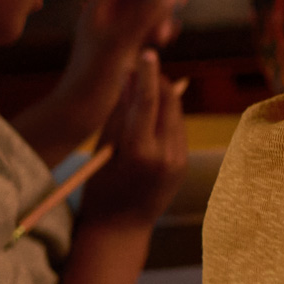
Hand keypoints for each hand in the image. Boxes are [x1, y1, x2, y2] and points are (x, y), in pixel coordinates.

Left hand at [17, 0, 189, 164]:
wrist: (78, 112)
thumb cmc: (93, 78)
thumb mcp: (121, 43)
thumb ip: (145, 14)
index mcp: (98, 8)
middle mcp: (105, 16)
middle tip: (181, 2)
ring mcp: (115, 31)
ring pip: (145, 9)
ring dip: (162, 14)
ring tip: (166, 32)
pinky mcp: (124, 48)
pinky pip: (146, 27)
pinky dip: (159, 29)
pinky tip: (165, 40)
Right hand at [79, 50, 187, 231]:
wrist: (121, 229)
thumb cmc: (100, 190)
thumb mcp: (103, 150)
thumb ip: (118, 114)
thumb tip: (128, 79)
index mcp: (139, 152)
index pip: (148, 103)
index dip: (148, 74)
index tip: (146, 53)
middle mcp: (166, 155)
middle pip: (169, 104)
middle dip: (158, 82)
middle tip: (144, 66)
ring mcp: (179, 161)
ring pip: (176, 115)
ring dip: (163, 97)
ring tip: (145, 85)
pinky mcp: (184, 164)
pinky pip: (178, 130)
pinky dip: (167, 116)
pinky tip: (152, 110)